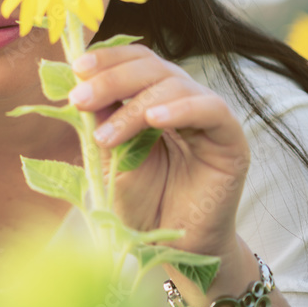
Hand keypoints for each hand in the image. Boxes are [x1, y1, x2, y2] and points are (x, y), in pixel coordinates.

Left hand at [68, 44, 251, 256]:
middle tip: (79, 99)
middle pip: (151, 67)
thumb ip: (102, 120)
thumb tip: (79, 84)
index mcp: (153, 97)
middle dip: (111, 79)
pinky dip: (180, 109)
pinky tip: (154, 120)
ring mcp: (208, 116)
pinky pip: (211, 110)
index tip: (76, 67)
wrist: (175, 248)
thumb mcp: (111, 156)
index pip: (135, 61)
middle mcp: (182, 99)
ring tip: (105, 136)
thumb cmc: (143, 202)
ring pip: (175, 85)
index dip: (107, 58)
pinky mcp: (231, 139)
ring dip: (134, 106)